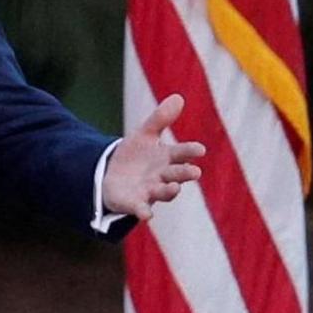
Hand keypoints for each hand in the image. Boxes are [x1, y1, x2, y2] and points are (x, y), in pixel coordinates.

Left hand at [102, 94, 205, 220]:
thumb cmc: (135, 155)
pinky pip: (141, 208)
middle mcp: (162, 176)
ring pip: (163, 192)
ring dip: (169, 191)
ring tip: (173, 188)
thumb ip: (160, 118)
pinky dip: (144, 211)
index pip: (181, 153)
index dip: (190, 152)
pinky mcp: (135, 203)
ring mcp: (150, 191)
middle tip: (194, 172)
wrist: (112, 176)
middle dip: (185, 173)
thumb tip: (178, 97)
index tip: (200, 150)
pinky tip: (146, 215)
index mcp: (167, 158)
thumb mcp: (144, 134)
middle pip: (176, 174)